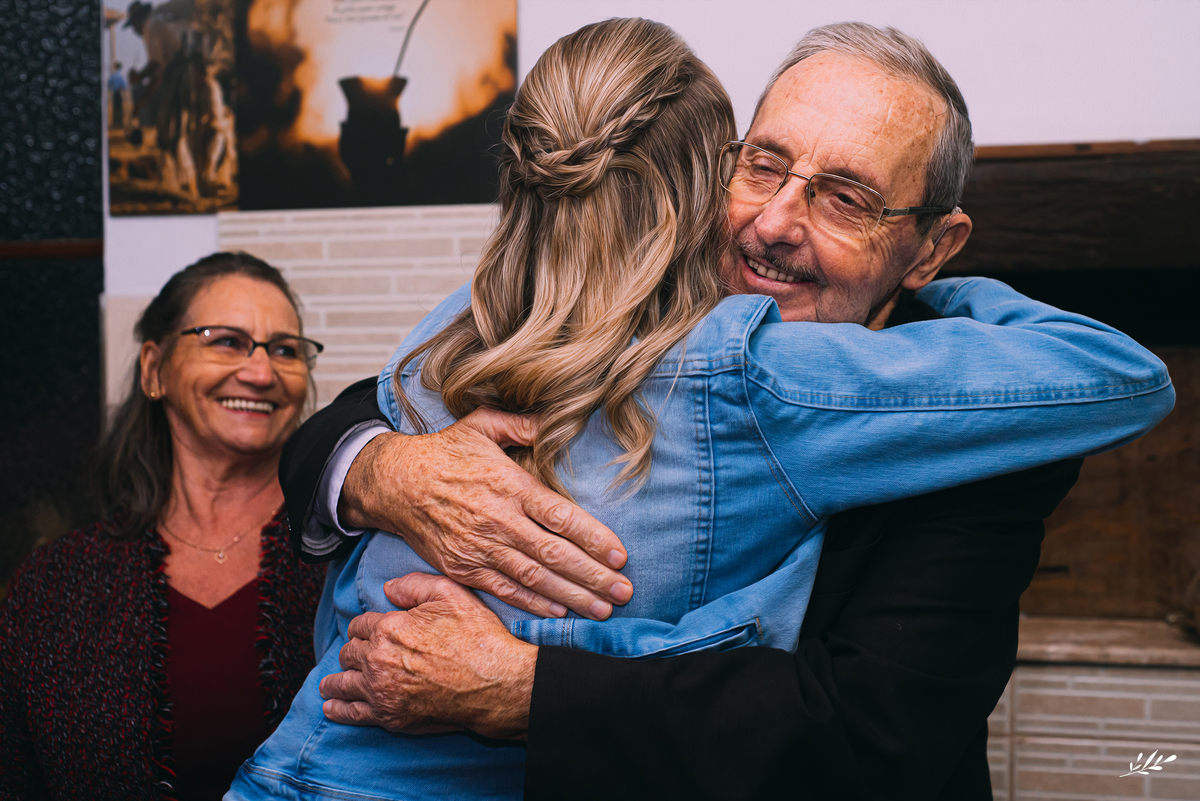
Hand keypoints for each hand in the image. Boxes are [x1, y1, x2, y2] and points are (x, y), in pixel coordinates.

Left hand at [319, 573, 536, 739]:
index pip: (360, 625)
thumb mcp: (451, 594)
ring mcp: (381, 691)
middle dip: (352, 651)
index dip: (365, 626)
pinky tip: (331, 707)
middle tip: (358, 654)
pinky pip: (353, 714)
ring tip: (329, 683)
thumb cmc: (477, 637)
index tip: (370, 631)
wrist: (494, 682)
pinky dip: (338, 709)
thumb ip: (414, 585)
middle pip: (349, 653)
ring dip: (335, 680)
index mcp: (388, 628)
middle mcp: (378, 660)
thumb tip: (388, 589)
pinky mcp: (390, 716)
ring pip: (344, 683)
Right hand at [339, 407, 632, 619]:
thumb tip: (555, 419)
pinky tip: (558, 611)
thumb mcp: (481, 425)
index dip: (593, 538)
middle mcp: (498, 520)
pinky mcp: (463, 568)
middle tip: (623, 592)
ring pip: (533, 578)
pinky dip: (532, 603)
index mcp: (509, 485)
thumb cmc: (443, 453)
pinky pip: (504, 590)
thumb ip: (522, 425)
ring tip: (602, 609)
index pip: (560, 517)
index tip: (620, 555)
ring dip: (571, 596)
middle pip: (554, 554)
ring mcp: (479, 548)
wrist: (393, 483)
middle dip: (592, 576)